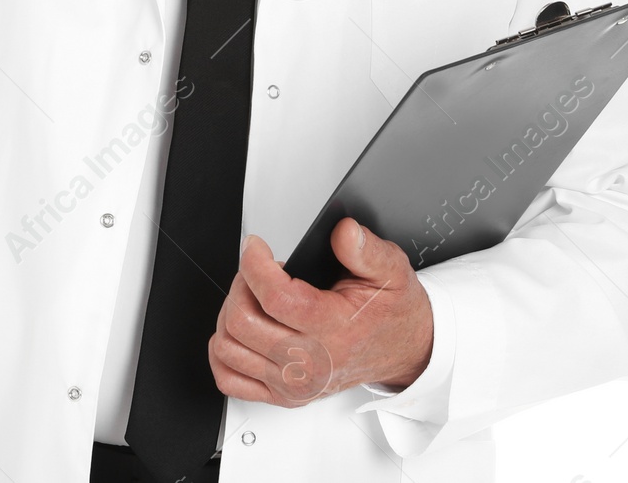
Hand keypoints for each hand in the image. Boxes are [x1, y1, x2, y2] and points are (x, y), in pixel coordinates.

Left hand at [208, 219, 433, 406]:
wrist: (404, 350)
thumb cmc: (391, 312)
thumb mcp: (391, 271)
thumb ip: (366, 249)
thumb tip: (344, 232)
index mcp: (335, 330)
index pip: (275, 298)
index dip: (255, 263)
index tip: (256, 246)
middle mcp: (312, 363)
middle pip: (244, 321)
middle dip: (242, 283)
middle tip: (258, 269)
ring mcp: (294, 384)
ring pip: (229, 347)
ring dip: (230, 313)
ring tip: (252, 296)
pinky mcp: (283, 395)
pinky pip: (229, 378)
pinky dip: (223, 352)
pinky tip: (240, 330)